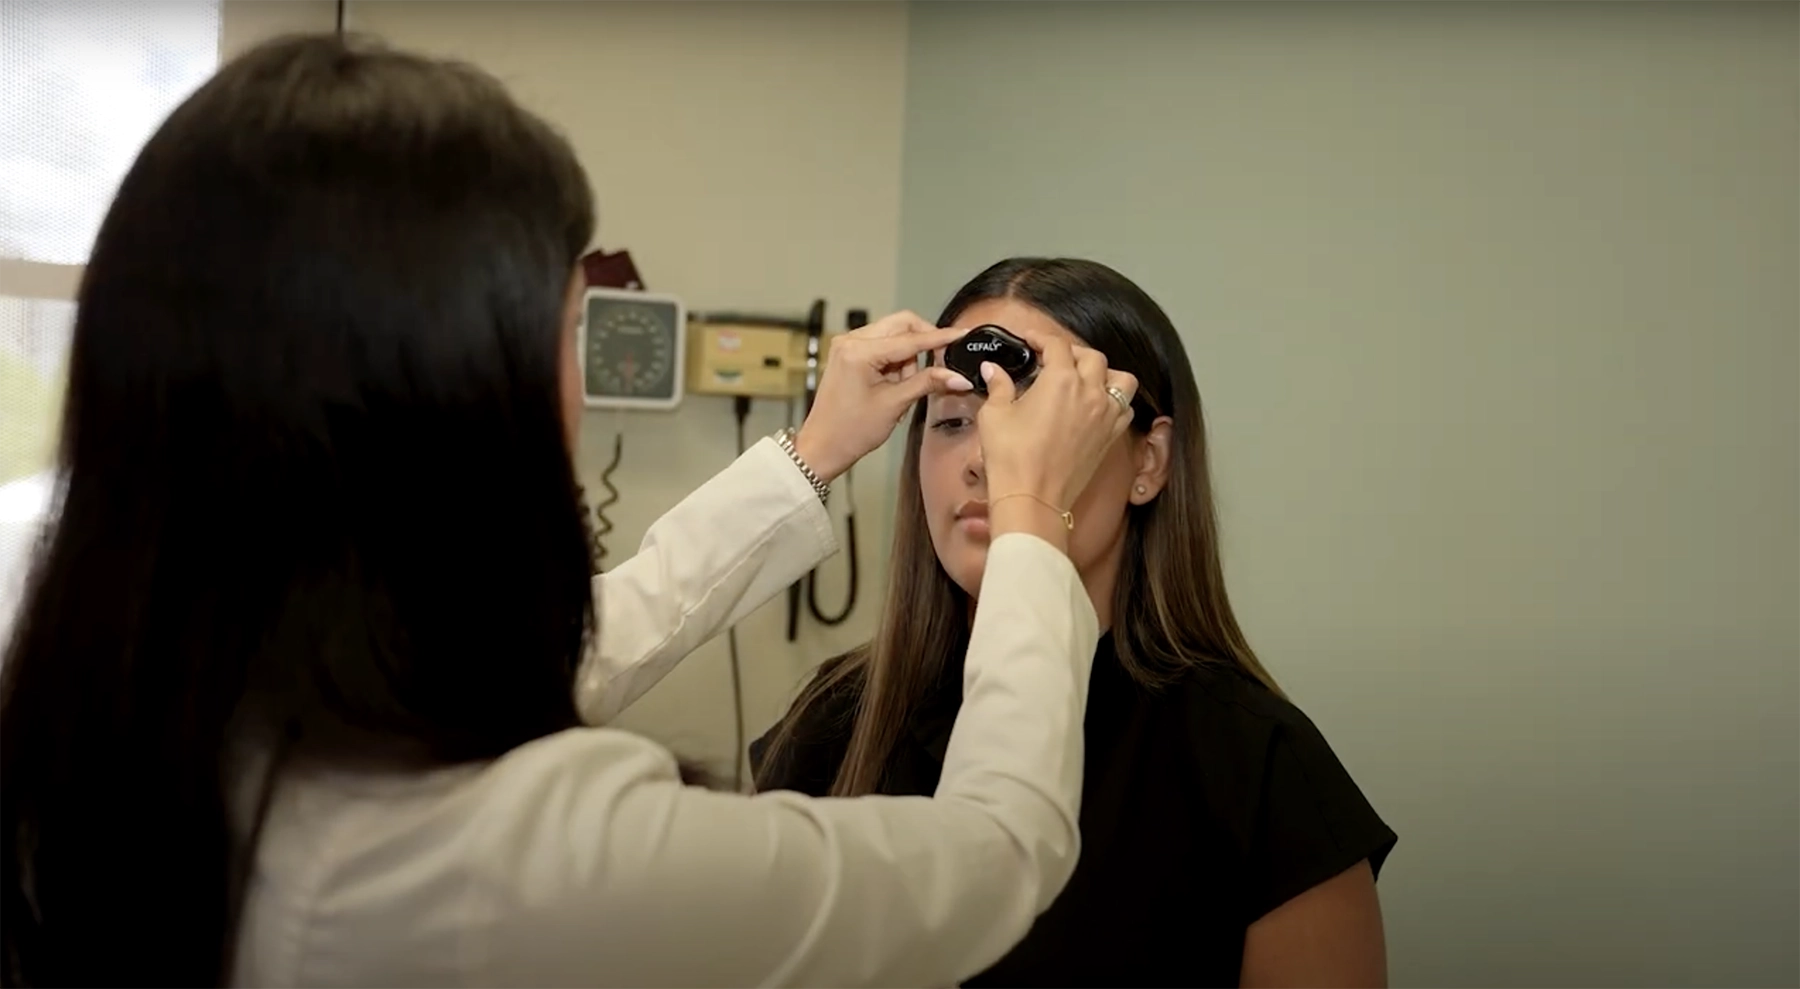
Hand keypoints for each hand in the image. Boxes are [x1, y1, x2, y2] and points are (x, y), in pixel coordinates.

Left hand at [792, 310, 971, 481]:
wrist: (822, 446)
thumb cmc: (851, 431)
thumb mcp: (895, 404)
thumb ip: (927, 383)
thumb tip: (958, 376)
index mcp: (859, 351)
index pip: (910, 338)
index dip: (940, 338)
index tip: (961, 334)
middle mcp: (850, 340)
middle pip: (902, 324)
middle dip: (923, 343)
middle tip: (938, 365)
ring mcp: (847, 344)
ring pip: (893, 334)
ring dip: (907, 356)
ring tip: (902, 388)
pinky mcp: (848, 353)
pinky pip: (881, 345)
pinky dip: (895, 360)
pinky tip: (892, 384)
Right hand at [976, 331, 1137, 543]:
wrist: (1032, 499)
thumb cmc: (1011, 458)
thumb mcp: (995, 415)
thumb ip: (998, 386)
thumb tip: (993, 370)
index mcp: (1061, 380)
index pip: (1057, 345)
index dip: (1041, 338)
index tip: (1030, 341)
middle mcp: (1090, 393)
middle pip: (1093, 357)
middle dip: (1072, 353)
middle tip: (1052, 359)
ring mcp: (1105, 416)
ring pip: (1120, 380)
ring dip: (1104, 373)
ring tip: (1084, 378)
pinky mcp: (1110, 438)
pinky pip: (1124, 409)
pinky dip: (1114, 401)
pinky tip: (1095, 405)